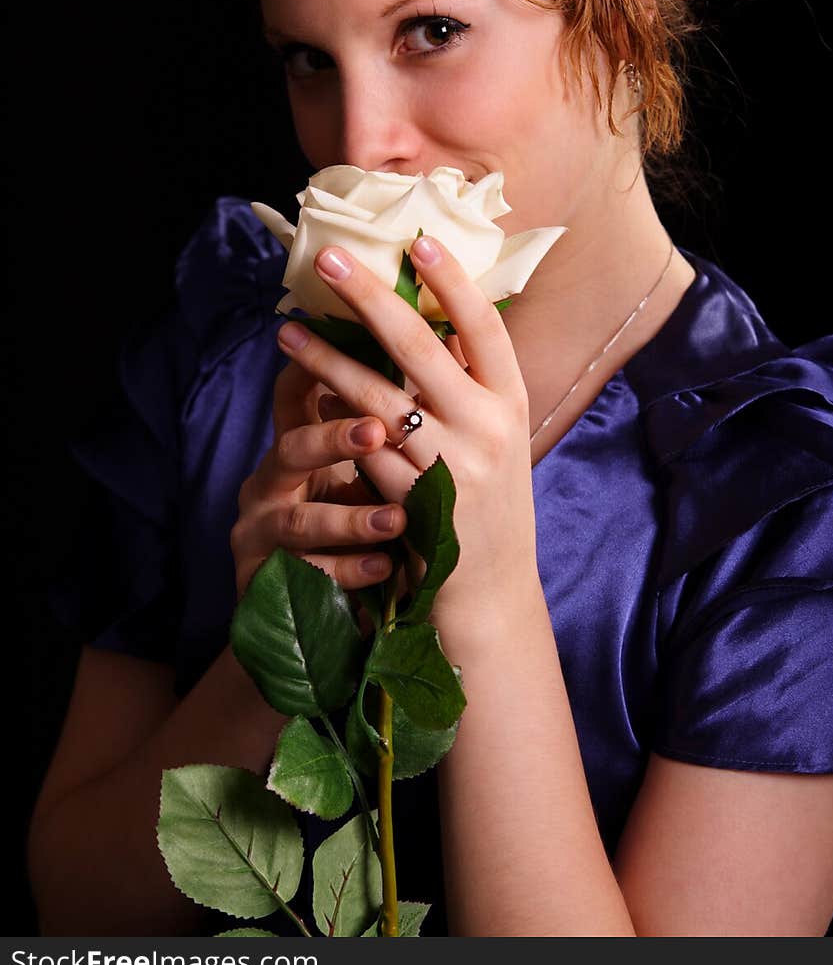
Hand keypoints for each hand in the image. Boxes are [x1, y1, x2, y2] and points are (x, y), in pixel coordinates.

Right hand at [230, 352, 407, 600]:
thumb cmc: (353, 525)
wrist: (315, 620)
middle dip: (332, 439)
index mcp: (293, 449)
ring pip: (298, 521)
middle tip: (375, 430)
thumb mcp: (363, 473)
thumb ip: (380, 425)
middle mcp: (267, 484)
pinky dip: (347, 572)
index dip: (316, 368)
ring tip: (396, 519)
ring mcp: (259, 535)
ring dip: (349, 518)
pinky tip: (383, 567)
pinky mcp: (260, 585)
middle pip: (290, 449)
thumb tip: (440, 348)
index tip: (353, 344)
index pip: (294, 397)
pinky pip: (305, 578)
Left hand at [275, 237, 541, 631]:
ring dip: (326, 360)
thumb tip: (426, 314)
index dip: (454, 281)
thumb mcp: (495, 436)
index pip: (485, 327)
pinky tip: (302, 396)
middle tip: (329, 259)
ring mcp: (450, 468)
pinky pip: (361, 451)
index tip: (417, 240)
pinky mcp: (411, 504)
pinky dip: (330, 421)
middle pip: (420, 348)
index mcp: (511, 402)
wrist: (488, 592)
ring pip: (376, 399)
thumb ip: (466, 384)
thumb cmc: (485, 500)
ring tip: (287, 332)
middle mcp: (487, 429)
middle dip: (370, 298)